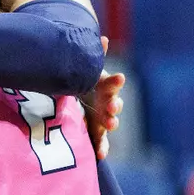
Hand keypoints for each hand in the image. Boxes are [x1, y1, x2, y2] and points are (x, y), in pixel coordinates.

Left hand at [82, 46, 124, 160]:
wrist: (74, 99)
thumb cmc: (81, 82)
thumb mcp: (85, 70)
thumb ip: (95, 56)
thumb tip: (103, 38)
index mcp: (104, 87)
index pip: (111, 83)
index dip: (115, 81)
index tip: (120, 77)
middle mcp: (106, 103)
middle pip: (113, 104)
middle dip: (114, 105)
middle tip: (113, 106)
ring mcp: (102, 119)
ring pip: (109, 123)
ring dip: (110, 123)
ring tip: (109, 124)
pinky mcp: (95, 134)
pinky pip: (100, 143)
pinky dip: (102, 149)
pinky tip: (101, 155)